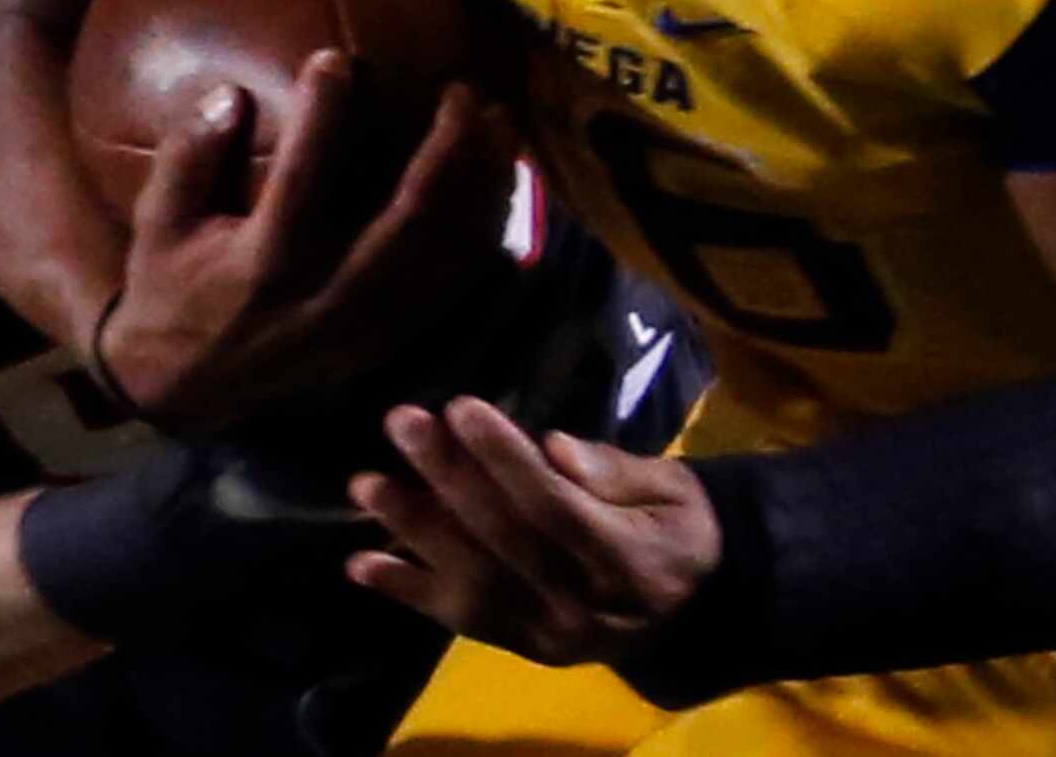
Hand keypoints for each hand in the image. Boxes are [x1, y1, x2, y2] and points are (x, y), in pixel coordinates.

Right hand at [96, 50, 514, 430]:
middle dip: (447, 149)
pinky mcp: (387, 340)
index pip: (303, 173)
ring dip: (481, 186)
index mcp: (264, 260)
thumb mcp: (159, 224)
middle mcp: (327, 293)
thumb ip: (189, 158)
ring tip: (502, 124)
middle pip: (409, 216)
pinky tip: (500, 187)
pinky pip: (451, 286)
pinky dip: (483, 235)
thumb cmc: (170, 293)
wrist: (186, 394)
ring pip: (444, 252)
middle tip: (463, 90)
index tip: (338, 56)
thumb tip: (231, 93)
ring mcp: (366, 323)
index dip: (323, 112)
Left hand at [344, 398, 720, 667]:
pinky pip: (461, 620)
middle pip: (505, 541)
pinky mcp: (521, 648)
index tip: (460, 406)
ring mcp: (548, 636)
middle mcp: (585, 608)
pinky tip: (360, 564)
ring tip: (366, 485)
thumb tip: (556, 449)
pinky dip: (407, 592)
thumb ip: (617, 472)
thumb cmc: (678, 526)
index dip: (505, 459)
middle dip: (448, 478)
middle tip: (402, 421)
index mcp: (632, 562)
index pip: (555, 508)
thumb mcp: (675, 488)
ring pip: (474, 584)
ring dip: (414, 533)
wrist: (695, 607)